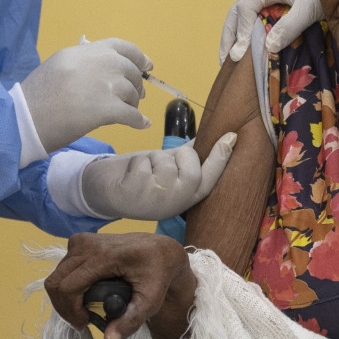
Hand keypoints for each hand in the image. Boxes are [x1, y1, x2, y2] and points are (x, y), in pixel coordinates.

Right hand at [19, 37, 149, 149]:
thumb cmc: (35, 98)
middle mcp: (95, 63)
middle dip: (136, 83)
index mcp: (82, 52)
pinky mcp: (105, 109)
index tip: (146, 65)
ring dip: (134, 103)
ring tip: (131, 111)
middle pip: (129, 70)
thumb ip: (81, 63)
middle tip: (137, 95)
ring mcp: (102, 85)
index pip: (118, 46)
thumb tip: (105, 67)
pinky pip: (131, 114)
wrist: (23, 120)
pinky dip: (139, 121)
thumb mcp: (57, 67)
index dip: (136, 56)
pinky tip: (142, 125)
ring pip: (131, 92)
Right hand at [46, 231, 194, 338]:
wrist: (160, 250)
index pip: (67, 287)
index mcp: (103, 256)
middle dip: (65, 308)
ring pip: (56, 277)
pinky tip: (86, 294)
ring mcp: (80, 241)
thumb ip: (130, 322)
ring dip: (66, 298)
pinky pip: (62, 269)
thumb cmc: (157, 274)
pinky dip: (68, 286)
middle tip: (83, 320)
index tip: (85, 323)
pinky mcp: (78, 241)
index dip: (71, 311)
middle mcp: (86, 244)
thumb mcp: (150, 301)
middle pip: (56, 283)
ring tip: (86, 310)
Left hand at [78, 134, 237, 219]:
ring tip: (144, 172)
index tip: (232, 136)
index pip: (211, 177)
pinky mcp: (136, 194)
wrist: (106, 194)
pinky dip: (136, 162)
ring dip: (152, 158)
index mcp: (188, 197)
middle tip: (163, 163)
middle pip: (191, 166)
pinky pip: (144, 162)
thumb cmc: (142, 179)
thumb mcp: (169, 170)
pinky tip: (131, 176)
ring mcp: (157, 201)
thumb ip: (190, 157)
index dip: (222, 157)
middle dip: (177, 156)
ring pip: (165, 161)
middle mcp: (177, 203)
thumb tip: (216, 137)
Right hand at [219, 0, 322, 61]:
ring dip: (236, 38)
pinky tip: (248, 54)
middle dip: (230, 36)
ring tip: (229, 61)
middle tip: (225, 60)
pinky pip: (256, 23)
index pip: (246, 6)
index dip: (241, 29)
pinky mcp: (277, 10)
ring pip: (244, 18)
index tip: (240, 51)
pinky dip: (249, 38)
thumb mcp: (308, 8)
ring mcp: (269, 0)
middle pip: (238, 13)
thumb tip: (268, 47)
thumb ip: (290, 25)